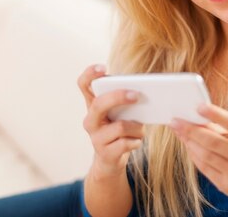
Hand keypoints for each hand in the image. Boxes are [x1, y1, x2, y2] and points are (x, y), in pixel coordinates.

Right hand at [78, 64, 144, 179]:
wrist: (111, 160)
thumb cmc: (119, 130)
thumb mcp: (119, 113)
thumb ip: (125, 102)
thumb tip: (144, 94)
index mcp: (93, 105)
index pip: (83, 84)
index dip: (90, 74)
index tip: (103, 67)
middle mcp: (90, 120)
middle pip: (99, 104)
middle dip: (119, 97)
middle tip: (136, 95)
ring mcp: (95, 138)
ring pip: (120, 126)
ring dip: (137, 127)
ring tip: (140, 130)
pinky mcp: (105, 153)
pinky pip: (126, 143)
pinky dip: (136, 141)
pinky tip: (136, 142)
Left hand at [169, 104, 227, 208]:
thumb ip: (219, 127)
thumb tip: (193, 116)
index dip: (216, 114)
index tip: (198, 107)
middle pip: (213, 141)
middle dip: (191, 130)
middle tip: (176, 121)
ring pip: (205, 155)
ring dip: (189, 142)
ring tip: (179, 131)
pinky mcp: (226, 185)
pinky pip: (204, 166)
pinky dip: (193, 154)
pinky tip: (188, 145)